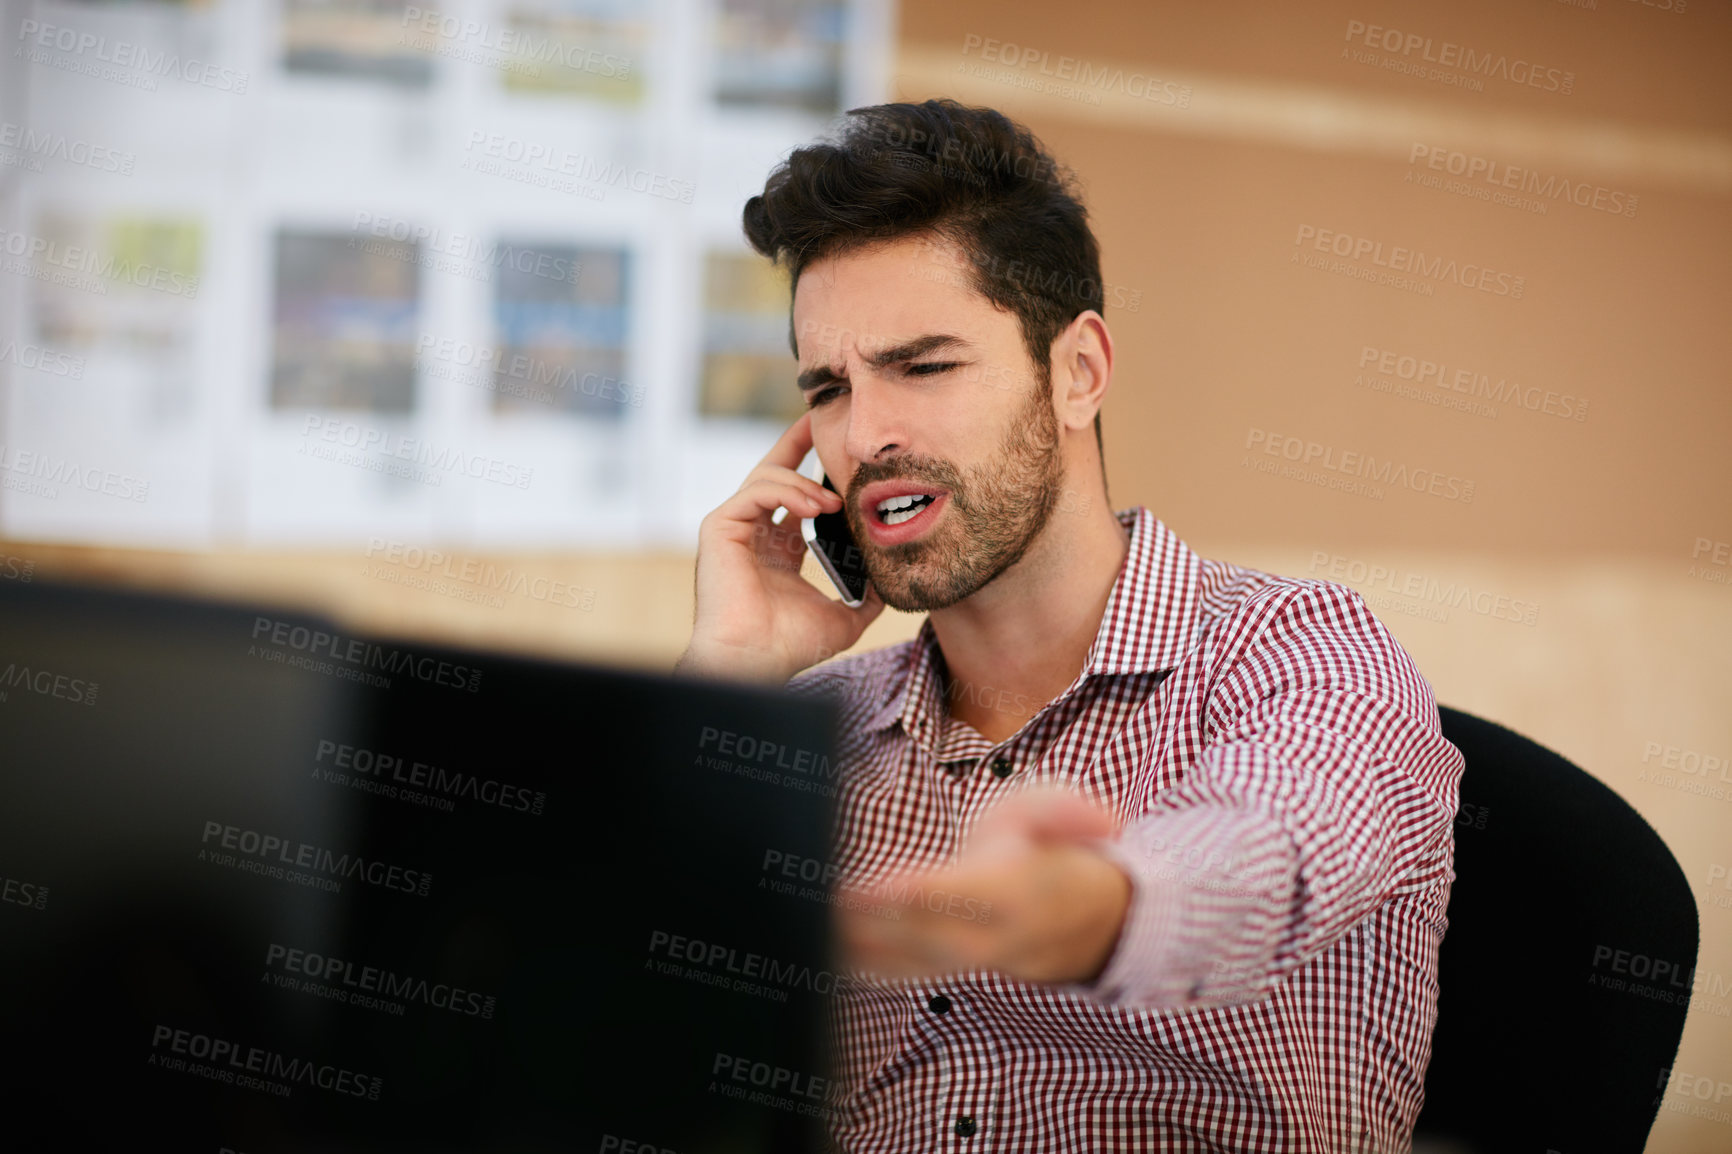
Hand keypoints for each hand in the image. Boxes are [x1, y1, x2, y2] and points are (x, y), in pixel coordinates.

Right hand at [677, 413, 885, 683]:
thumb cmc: (790, 645)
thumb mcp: (844, 616)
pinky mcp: (719, 527)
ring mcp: (734, 528)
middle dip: (798, 443)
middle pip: (774, 472)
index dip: (812, 470)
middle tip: (824, 422)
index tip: (838, 451)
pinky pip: (756, 490)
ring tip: (834, 501)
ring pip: (767, 476)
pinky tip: (816, 506)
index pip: (794, 498)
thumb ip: (867, 596)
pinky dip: (787, 491)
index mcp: (777, 550)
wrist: (755, 660)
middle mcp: (754, 533)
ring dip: (805, 482)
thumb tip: (894, 580)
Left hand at [835, 785, 1131, 985]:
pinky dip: (862, 964)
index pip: (958, 897)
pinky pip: (901, 971)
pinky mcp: (949, 967)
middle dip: (866, 922)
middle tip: (814, 900)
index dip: (912, 896)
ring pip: (905, 959)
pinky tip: (822, 950)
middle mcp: (989, 934)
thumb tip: (1105, 824)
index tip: (868, 890)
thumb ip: (1069, 814)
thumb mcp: (1067, 816)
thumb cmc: (1061, 853)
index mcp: (1013, 892)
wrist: (1091, 923)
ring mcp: (967, 959)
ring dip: (854, 946)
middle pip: (919, 934)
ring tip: (805, 924)